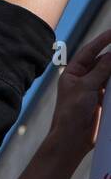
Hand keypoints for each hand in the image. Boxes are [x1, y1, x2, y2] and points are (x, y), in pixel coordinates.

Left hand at [49, 27, 110, 156]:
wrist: (72, 138)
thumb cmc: (71, 112)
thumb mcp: (86, 87)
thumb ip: (101, 70)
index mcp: (72, 73)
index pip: (90, 51)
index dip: (103, 40)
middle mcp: (81, 78)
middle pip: (101, 61)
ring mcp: (92, 88)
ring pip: (108, 73)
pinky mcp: (101, 99)